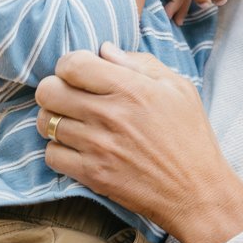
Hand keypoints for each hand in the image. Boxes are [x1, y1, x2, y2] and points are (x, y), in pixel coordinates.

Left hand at [37, 44, 242, 242]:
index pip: (71, 64)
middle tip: (70, 97)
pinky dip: (59, 150)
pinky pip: (51, 154)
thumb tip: (105, 50)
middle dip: (55, 89)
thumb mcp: (178, 89)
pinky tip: (78, 148)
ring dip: (56, 120)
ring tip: (75, 124)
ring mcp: (98, 146)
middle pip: (48, 91)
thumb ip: (140, 64)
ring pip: (45, 122)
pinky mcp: (92, 174)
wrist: (196, 192)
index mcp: (130, 88)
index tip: (79, 74)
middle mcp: (109, 115)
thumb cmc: (190, 138)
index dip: (69, 65)